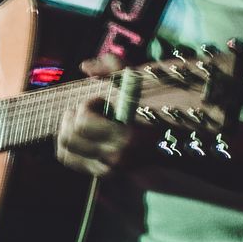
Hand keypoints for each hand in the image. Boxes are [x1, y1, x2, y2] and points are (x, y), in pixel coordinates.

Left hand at [55, 54, 154, 179]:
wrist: (178, 140)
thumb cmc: (160, 105)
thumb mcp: (142, 80)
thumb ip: (113, 67)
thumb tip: (84, 66)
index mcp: (126, 137)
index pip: (82, 123)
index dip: (86, 106)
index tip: (101, 100)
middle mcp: (115, 158)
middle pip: (68, 138)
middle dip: (72, 118)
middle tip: (87, 109)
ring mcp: (109, 170)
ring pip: (64, 151)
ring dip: (67, 131)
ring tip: (83, 121)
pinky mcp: (104, 175)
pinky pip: (70, 161)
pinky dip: (69, 145)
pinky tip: (83, 134)